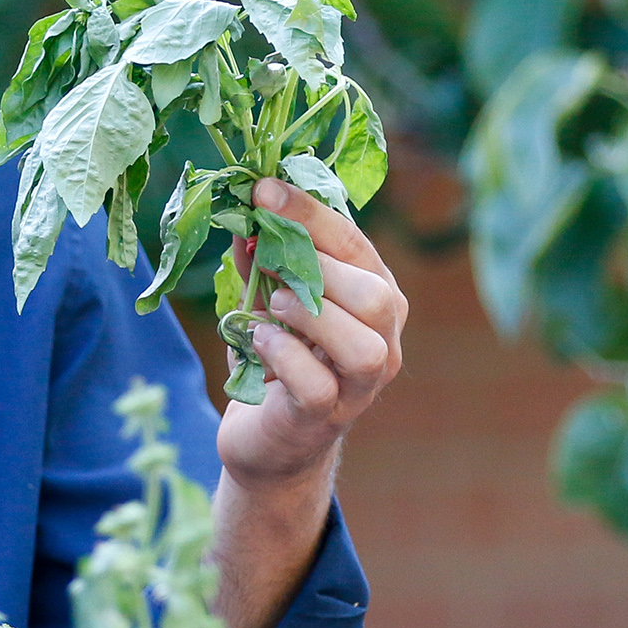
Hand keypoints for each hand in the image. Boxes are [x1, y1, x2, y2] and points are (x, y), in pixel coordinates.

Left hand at [216, 179, 407, 496]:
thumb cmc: (275, 356)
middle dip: (316, 268)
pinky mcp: (329, 416)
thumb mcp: (265, 297)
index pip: (355, 244)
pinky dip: (282, 355)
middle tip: (267, 264)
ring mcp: (362, 384)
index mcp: (374, 295)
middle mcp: (383, 339)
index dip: (308, 213)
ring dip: (308, 317)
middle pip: (376, 295)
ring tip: (272, 307)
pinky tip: (259, 342)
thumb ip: (260, 257)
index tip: (262, 190)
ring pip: (363, 346)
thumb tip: (244, 212)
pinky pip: (318, 384)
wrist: (267, 437)